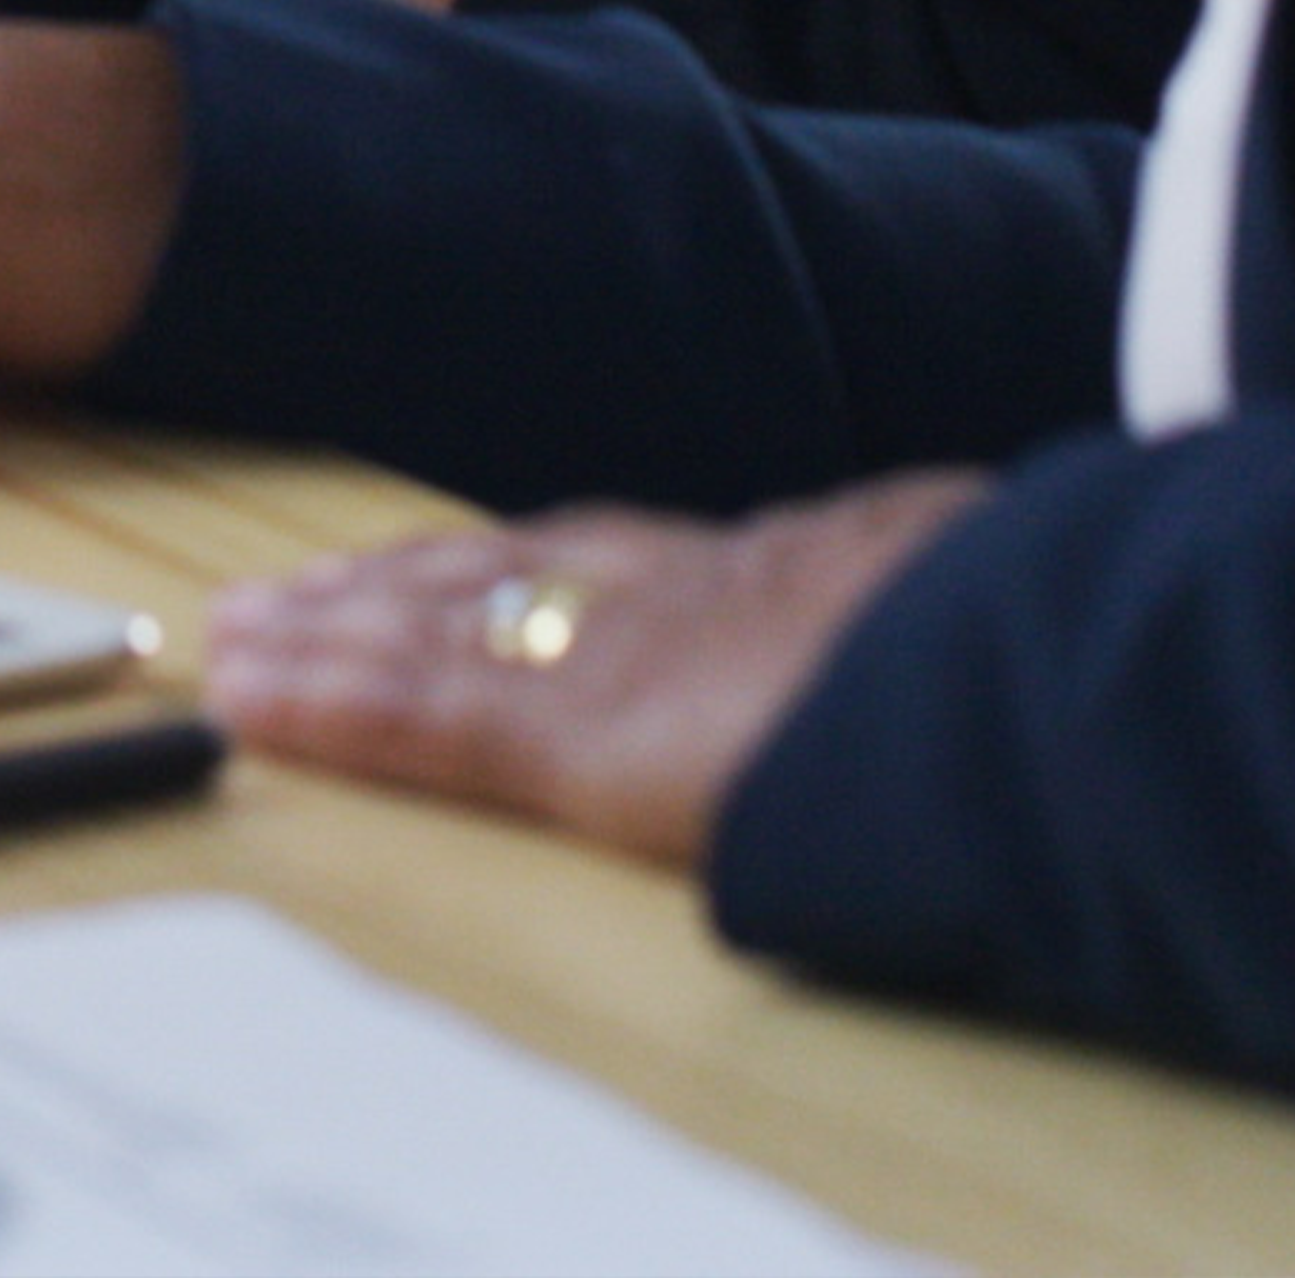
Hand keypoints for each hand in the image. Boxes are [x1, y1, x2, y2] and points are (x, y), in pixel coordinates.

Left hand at [203, 471, 991, 863]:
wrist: (1050, 677)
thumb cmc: (1057, 662)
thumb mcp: (990, 627)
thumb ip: (934, 638)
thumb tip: (964, 646)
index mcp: (787, 567)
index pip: (607, 556)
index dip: (500, 561)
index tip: (426, 565)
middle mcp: (683, 591)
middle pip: (494, 575)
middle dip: (378, 588)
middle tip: (278, 599)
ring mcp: (628, 656)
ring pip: (434, 633)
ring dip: (325, 639)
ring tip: (237, 643)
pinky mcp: (585, 739)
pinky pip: (426, 722)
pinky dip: (331, 709)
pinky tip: (252, 703)